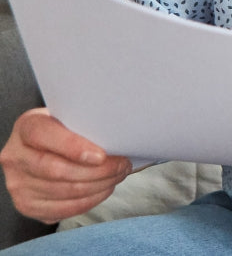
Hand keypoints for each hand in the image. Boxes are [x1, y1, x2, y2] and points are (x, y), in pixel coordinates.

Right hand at [0, 108, 131, 222]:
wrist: (46, 148)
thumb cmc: (65, 130)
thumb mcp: (70, 117)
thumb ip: (84, 124)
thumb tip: (117, 137)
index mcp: (26, 127)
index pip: (43, 135)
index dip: (73, 147)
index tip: (101, 156)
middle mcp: (15, 156)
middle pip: (56, 170)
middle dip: (98, 171)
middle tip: (122, 165)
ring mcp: (18, 184)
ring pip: (63, 192)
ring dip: (99, 186)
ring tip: (117, 176)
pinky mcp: (26, 205)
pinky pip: (62, 209)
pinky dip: (90, 201)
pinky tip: (104, 189)